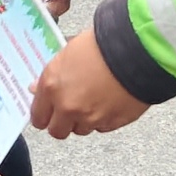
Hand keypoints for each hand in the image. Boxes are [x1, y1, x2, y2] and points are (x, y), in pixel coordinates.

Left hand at [29, 28, 150, 138]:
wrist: (137, 50)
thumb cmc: (103, 44)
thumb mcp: (68, 52)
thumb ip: (51, 75)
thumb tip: (38, 88)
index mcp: (52, 86)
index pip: (38, 117)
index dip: (43, 115)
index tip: (48, 112)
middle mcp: (68, 106)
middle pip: (57, 131)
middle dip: (62, 123)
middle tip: (69, 110)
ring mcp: (91, 118)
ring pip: (81, 130)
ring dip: (84, 120)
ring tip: (94, 100)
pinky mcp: (113, 123)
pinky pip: (102, 127)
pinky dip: (103, 119)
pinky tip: (109, 101)